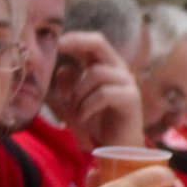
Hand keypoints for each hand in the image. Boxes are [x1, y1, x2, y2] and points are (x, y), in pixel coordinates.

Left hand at [53, 32, 144, 149]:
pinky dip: (87, 106)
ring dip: (78, 93)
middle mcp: (119, 70)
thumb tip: (64, 68)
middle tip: (58, 48)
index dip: (74, 37)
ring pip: (96, 73)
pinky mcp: (131, 99)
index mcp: (106, 66)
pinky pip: (104, 93)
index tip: (54, 41)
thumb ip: (68, 81)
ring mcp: (128, 83)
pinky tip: (83, 117)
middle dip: (76, 43)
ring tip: (74, 112)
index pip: (93, 41)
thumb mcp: (74, 98)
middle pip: (99, 43)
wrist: (116, 148)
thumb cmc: (95, 122)